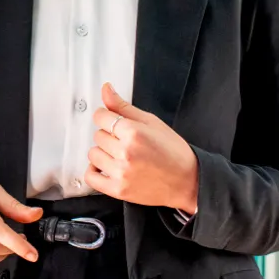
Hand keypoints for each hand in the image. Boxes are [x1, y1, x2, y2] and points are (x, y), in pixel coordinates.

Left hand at [84, 82, 198, 213]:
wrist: (188, 182)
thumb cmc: (173, 152)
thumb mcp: (151, 122)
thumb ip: (123, 106)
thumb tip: (106, 89)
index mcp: (134, 132)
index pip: (100, 116)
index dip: (107, 117)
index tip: (114, 122)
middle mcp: (126, 152)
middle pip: (97, 135)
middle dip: (109, 135)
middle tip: (125, 141)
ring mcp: (121, 172)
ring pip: (93, 154)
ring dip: (103, 153)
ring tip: (119, 155)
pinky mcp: (118, 190)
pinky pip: (91, 177)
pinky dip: (94, 172)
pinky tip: (106, 167)